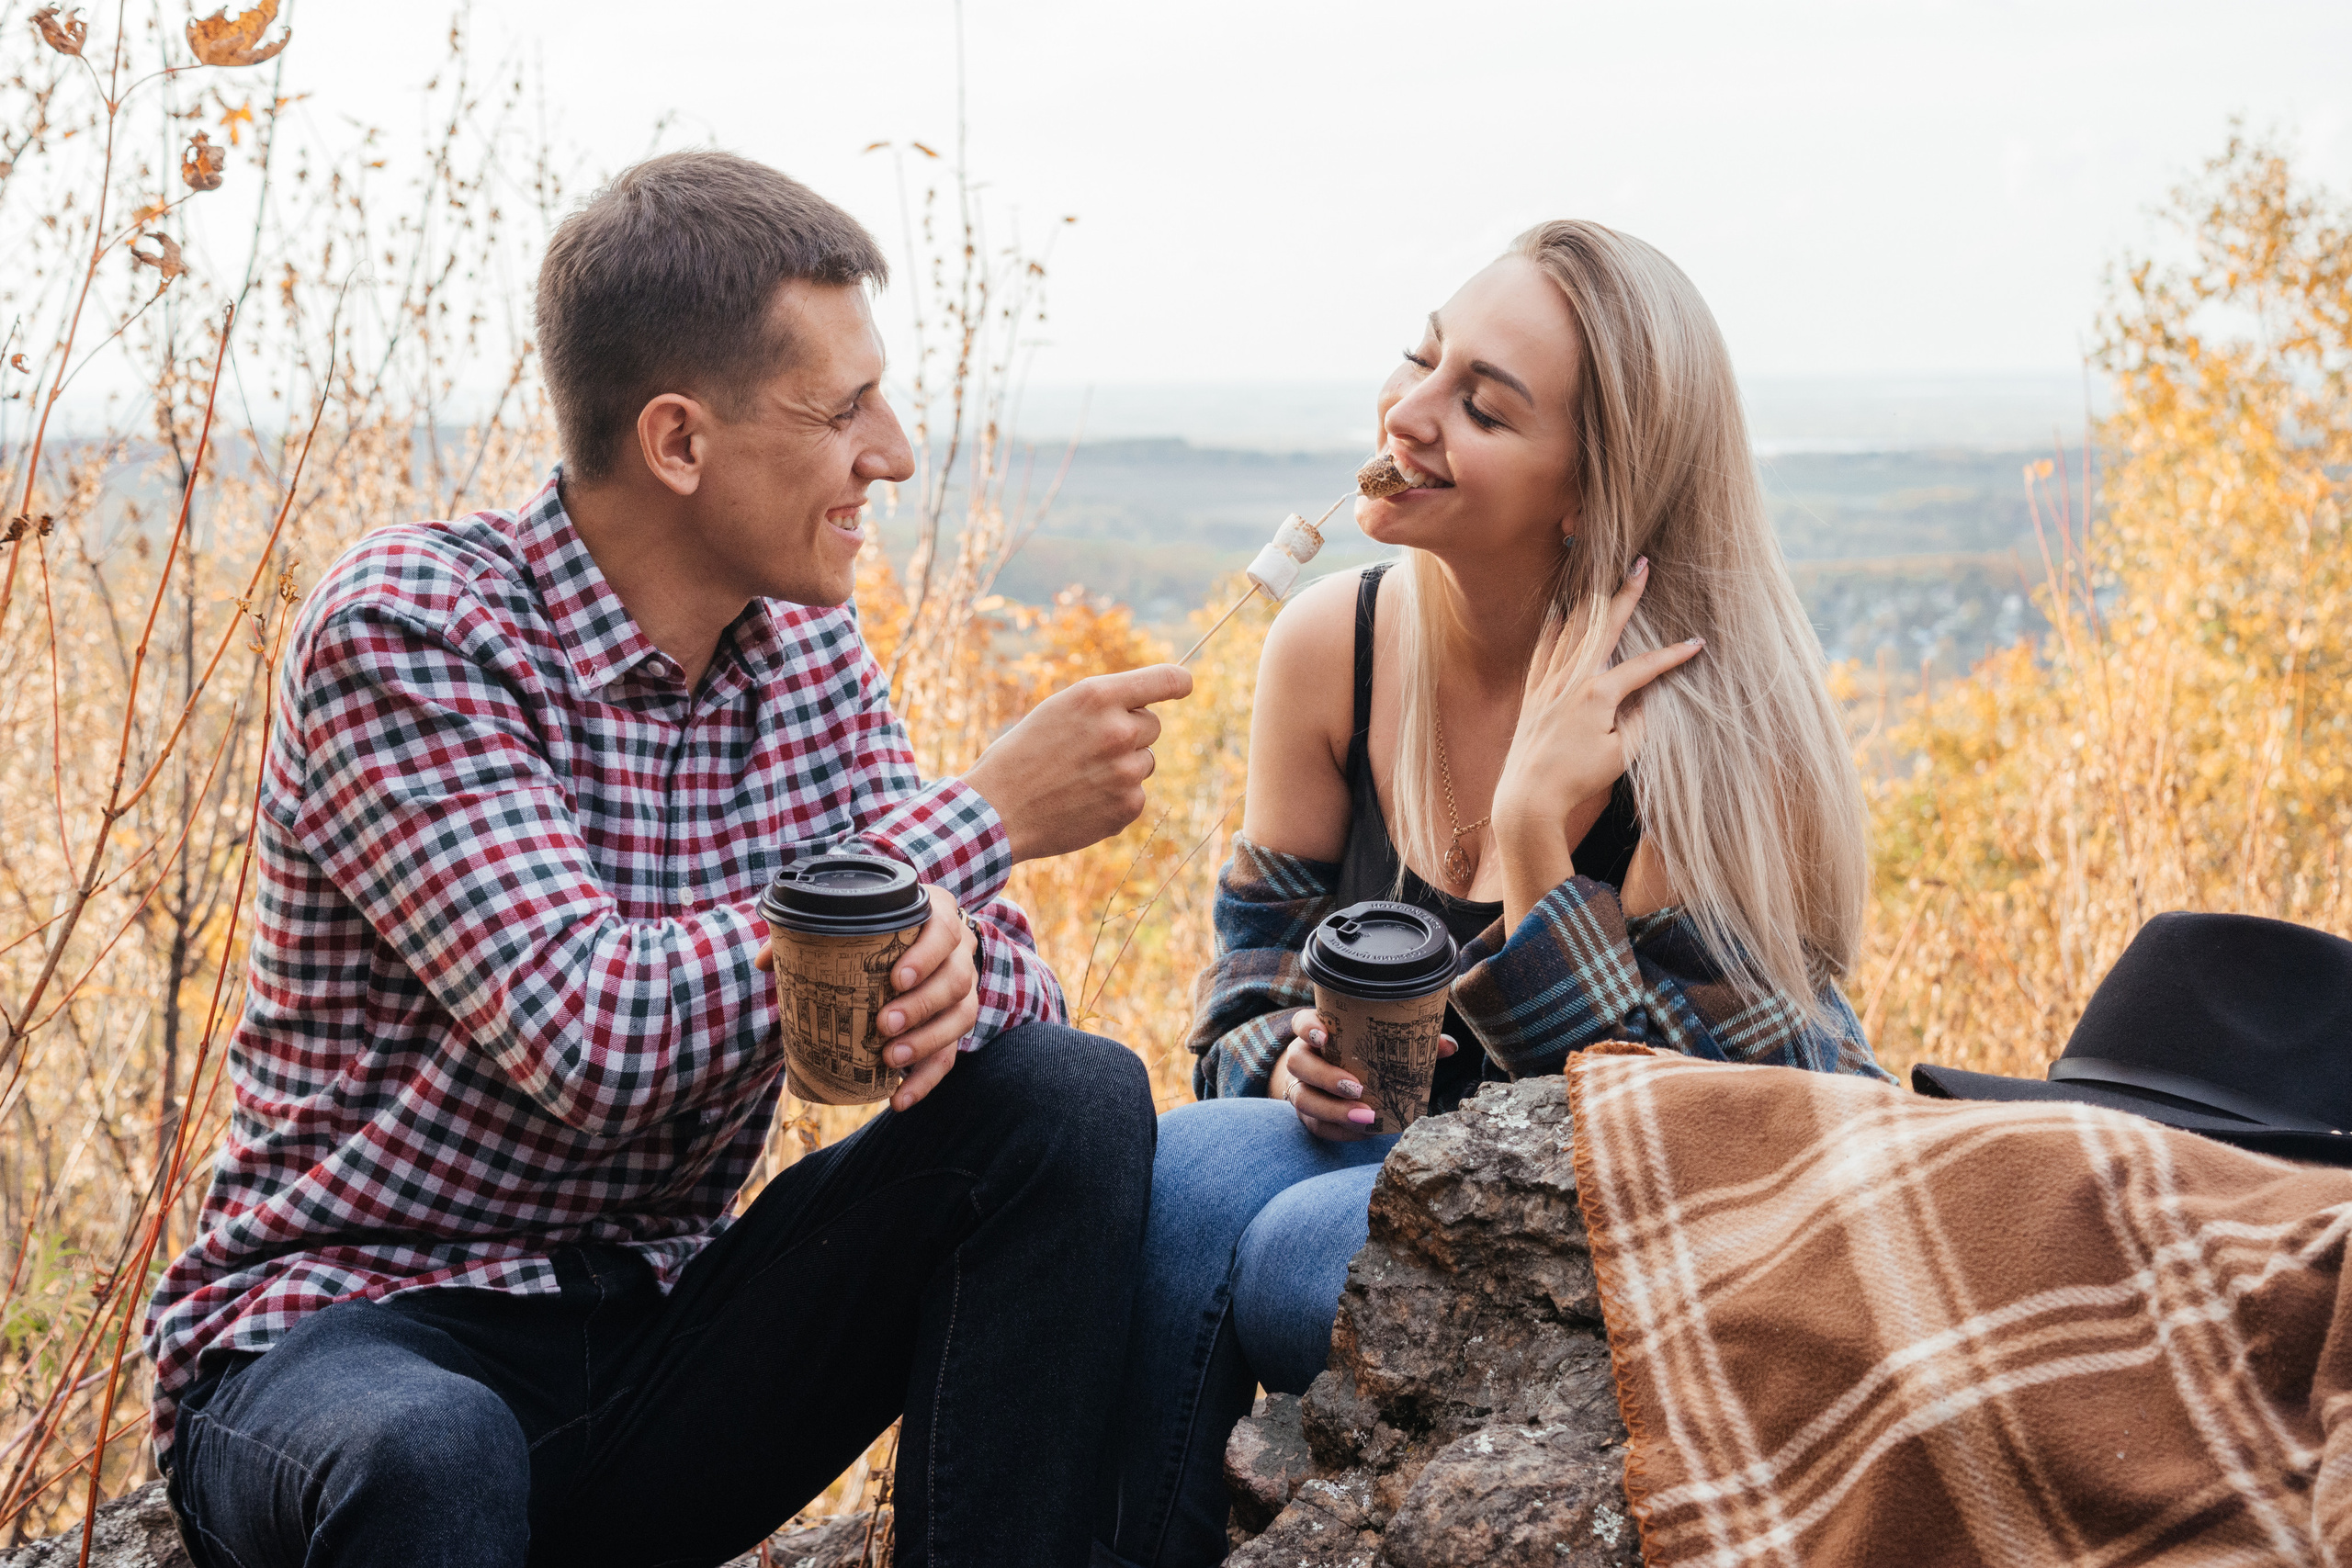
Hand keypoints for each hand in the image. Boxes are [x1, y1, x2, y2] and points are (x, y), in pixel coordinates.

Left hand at [761, 885, 977, 1110]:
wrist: (915, 947)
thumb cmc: (878, 933)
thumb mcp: (855, 923)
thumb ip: (810, 934)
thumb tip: (765, 962)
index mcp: (935, 917)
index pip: (944, 930)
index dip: (925, 955)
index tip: (896, 979)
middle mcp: (958, 954)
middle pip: (956, 979)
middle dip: (921, 1005)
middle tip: (884, 1024)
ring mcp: (963, 990)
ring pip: (960, 1017)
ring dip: (926, 1041)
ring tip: (890, 1058)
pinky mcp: (953, 1026)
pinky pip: (950, 1056)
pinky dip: (925, 1081)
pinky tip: (899, 1098)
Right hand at [962, 664, 1193, 863]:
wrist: (997, 811)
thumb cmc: (1021, 755)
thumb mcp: (1058, 710)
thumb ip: (1104, 705)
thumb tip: (1145, 709)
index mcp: (1097, 696)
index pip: (1166, 679)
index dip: (1178, 682)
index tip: (1185, 686)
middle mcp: (1118, 730)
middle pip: (1152, 725)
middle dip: (1130, 733)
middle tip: (1089, 748)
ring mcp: (1126, 771)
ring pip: (1145, 761)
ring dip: (1123, 767)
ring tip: (1080, 777)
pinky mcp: (1128, 806)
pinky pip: (1137, 794)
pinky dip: (1116, 798)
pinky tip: (1082, 801)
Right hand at [1266, 1009, 1457, 1141]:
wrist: (1333, 1083)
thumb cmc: (1361, 1058)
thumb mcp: (1380, 1046)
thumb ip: (1411, 1041)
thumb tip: (1448, 1046)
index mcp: (1318, 1033)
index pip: (1302, 1022)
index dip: (1308, 1028)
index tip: (1325, 1036)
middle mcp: (1304, 1058)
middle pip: (1299, 1062)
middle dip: (1326, 1076)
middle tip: (1356, 1086)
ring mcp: (1301, 1087)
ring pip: (1303, 1097)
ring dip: (1333, 1109)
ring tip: (1366, 1116)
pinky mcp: (1308, 1115)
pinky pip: (1316, 1125)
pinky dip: (1341, 1131)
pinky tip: (1364, 1132)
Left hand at [1491, 557, 1701, 929]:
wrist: (1528, 798)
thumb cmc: (1577, 780)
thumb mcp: (1621, 754)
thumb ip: (1639, 721)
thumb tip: (1645, 697)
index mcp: (1598, 693)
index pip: (1644, 666)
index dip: (1674, 655)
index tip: (1698, 644)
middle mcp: (1571, 679)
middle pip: (1603, 626)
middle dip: (1625, 593)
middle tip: (1640, 563)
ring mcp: (1548, 683)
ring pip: (1571, 629)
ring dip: (1591, 600)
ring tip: (1603, 574)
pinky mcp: (1532, 692)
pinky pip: (1544, 648)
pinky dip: (1554, 625)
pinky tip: (1559, 610)